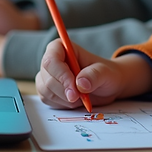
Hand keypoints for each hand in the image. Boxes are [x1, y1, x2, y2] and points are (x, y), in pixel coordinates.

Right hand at [35, 40, 151, 108]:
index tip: (75, 89)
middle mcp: (52, 61)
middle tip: (80, 98)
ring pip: (45, 90)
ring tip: (81, 96)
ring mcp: (48, 76)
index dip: (61, 75)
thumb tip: (80, 84)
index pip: (51, 59)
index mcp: (62, 48)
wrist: (107, 86)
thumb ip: (94, 75)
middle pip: (47, 77)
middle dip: (63, 91)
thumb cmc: (106, 74)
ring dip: (64, 99)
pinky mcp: (47, 90)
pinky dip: (61, 104)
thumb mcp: (106, 73)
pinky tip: (75, 101)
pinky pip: (47, 100)